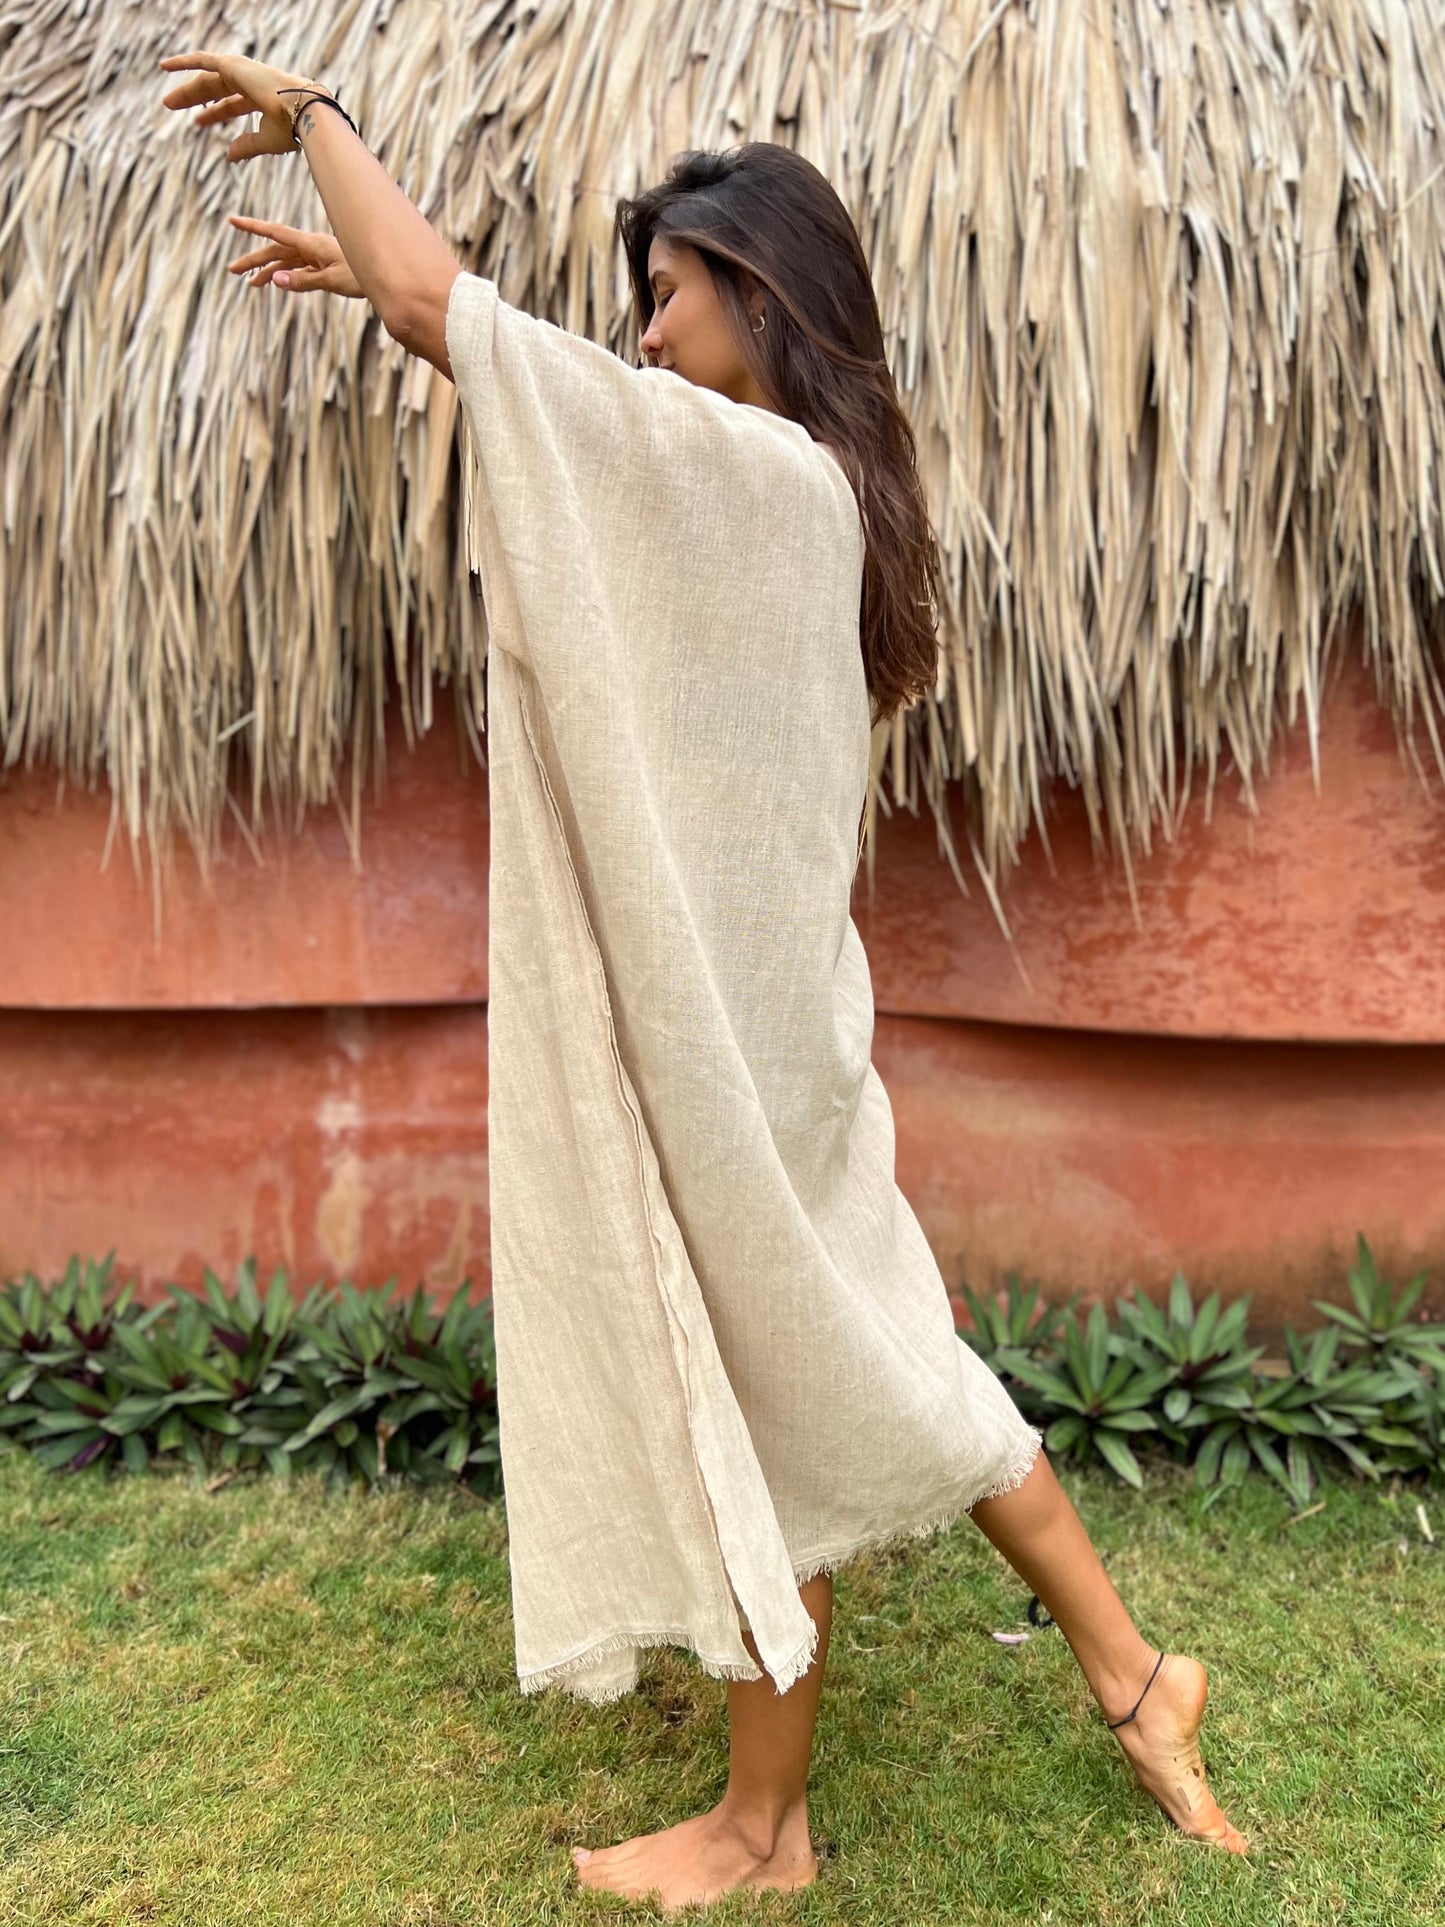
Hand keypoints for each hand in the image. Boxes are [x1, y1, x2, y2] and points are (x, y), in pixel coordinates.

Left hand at [159, 50, 329, 162]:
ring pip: (207, 79)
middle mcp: (252, 82)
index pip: (233, 105)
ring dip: (187, 90)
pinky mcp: (233, 66)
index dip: (215, 113)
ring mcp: (243, 72)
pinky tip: (164, 66)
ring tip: (168, 102)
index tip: (198, 122)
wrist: (304, 111)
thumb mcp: (267, 141)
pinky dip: (184, 61)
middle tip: (173, 106)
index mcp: (263, 99)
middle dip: (195, 98)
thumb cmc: (294, 130)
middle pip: (216, 90)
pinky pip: (203, 61)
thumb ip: (247, 146)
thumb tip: (229, 157)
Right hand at [226, 215, 364, 296]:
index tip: (232, 221)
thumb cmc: (362, 274)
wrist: (385, 272)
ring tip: (250, 284)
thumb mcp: (332, 281)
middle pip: (275, 250)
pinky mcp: (322, 265)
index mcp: (311, 244)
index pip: (275, 233)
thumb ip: (303, 281)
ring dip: (267, 271)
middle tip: (232, 270)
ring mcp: (316, 255)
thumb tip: (276, 281)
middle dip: (253, 259)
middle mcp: (311, 246)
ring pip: (285, 260)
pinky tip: (275, 282)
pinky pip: (298, 268)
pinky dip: (285, 275)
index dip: (253, 227)